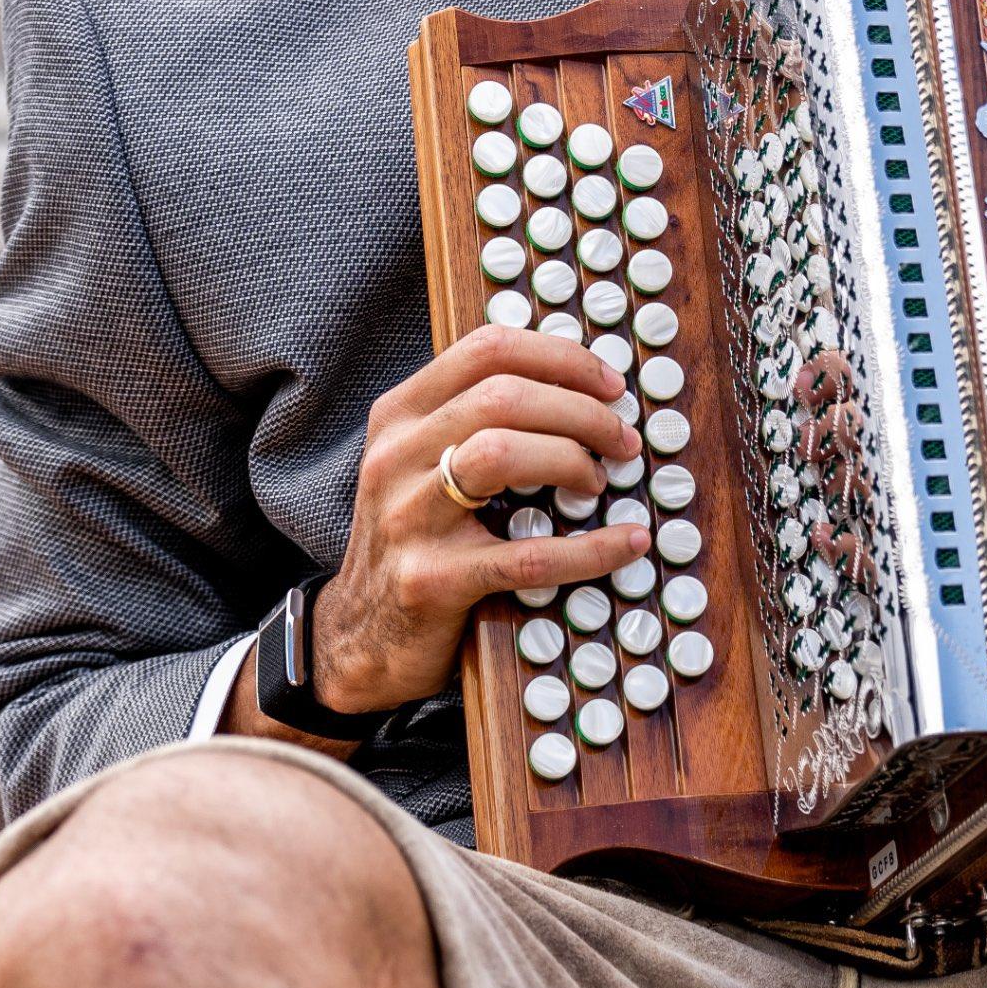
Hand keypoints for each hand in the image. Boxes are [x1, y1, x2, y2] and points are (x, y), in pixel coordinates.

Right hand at [237, 326, 647, 740]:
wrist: (359, 637)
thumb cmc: (412, 540)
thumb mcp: (420, 464)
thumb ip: (473, 420)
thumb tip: (576, 387)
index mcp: (399, 416)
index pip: (486, 350)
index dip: (561, 359)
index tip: (610, 384)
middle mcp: (395, 456)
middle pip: (502, 396)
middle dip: (581, 411)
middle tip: (622, 439)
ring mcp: (408, 517)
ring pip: (502, 453)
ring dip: (573, 459)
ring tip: (601, 482)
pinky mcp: (432, 580)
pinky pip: (527, 555)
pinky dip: (591, 549)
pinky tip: (628, 542)